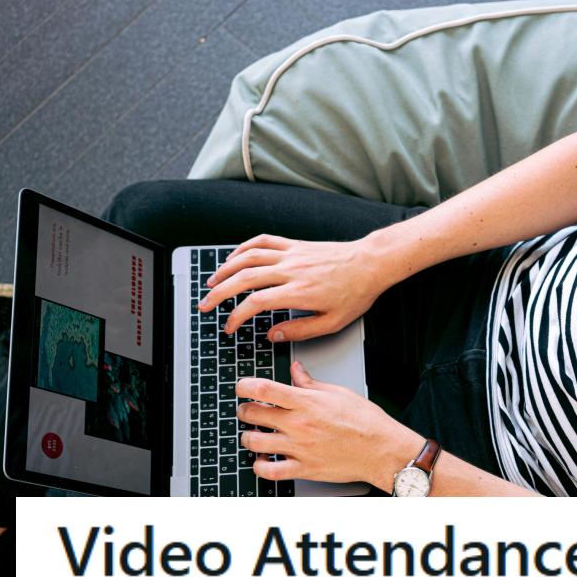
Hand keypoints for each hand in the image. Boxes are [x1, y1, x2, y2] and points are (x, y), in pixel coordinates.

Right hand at [197, 234, 393, 341]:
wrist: (370, 263)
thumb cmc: (355, 293)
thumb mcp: (332, 323)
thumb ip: (300, 330)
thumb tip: (272, 335)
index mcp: (298, 292)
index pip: (255, 303)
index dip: (236, 316)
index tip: (229, 326)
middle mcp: (290, 270)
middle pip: (243, 278)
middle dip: (219, 293)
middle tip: (205, 305)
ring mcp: (291, 254)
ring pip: (248, 257)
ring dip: (225, 269)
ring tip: (212, 282)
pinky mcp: (295, 244)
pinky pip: (263, 241)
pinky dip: (243, 248)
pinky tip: (234, 258)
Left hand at [236, 361, 423, 488]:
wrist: (382, 450)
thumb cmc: (366, 422)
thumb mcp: (338, 392)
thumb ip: (311, 382)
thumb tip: (296, 370)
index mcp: (306, 402)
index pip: (263, 389)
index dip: (244, 386)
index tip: (242, 386)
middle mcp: (299, 425)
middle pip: (253, 414)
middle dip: (245, 410)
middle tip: (248, 410)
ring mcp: (299, 448)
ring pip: (254, 442)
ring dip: (248, 436)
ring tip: (254, 434)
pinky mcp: (303, 469)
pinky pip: (269, 471)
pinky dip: (259, 466)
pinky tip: (262, 459)